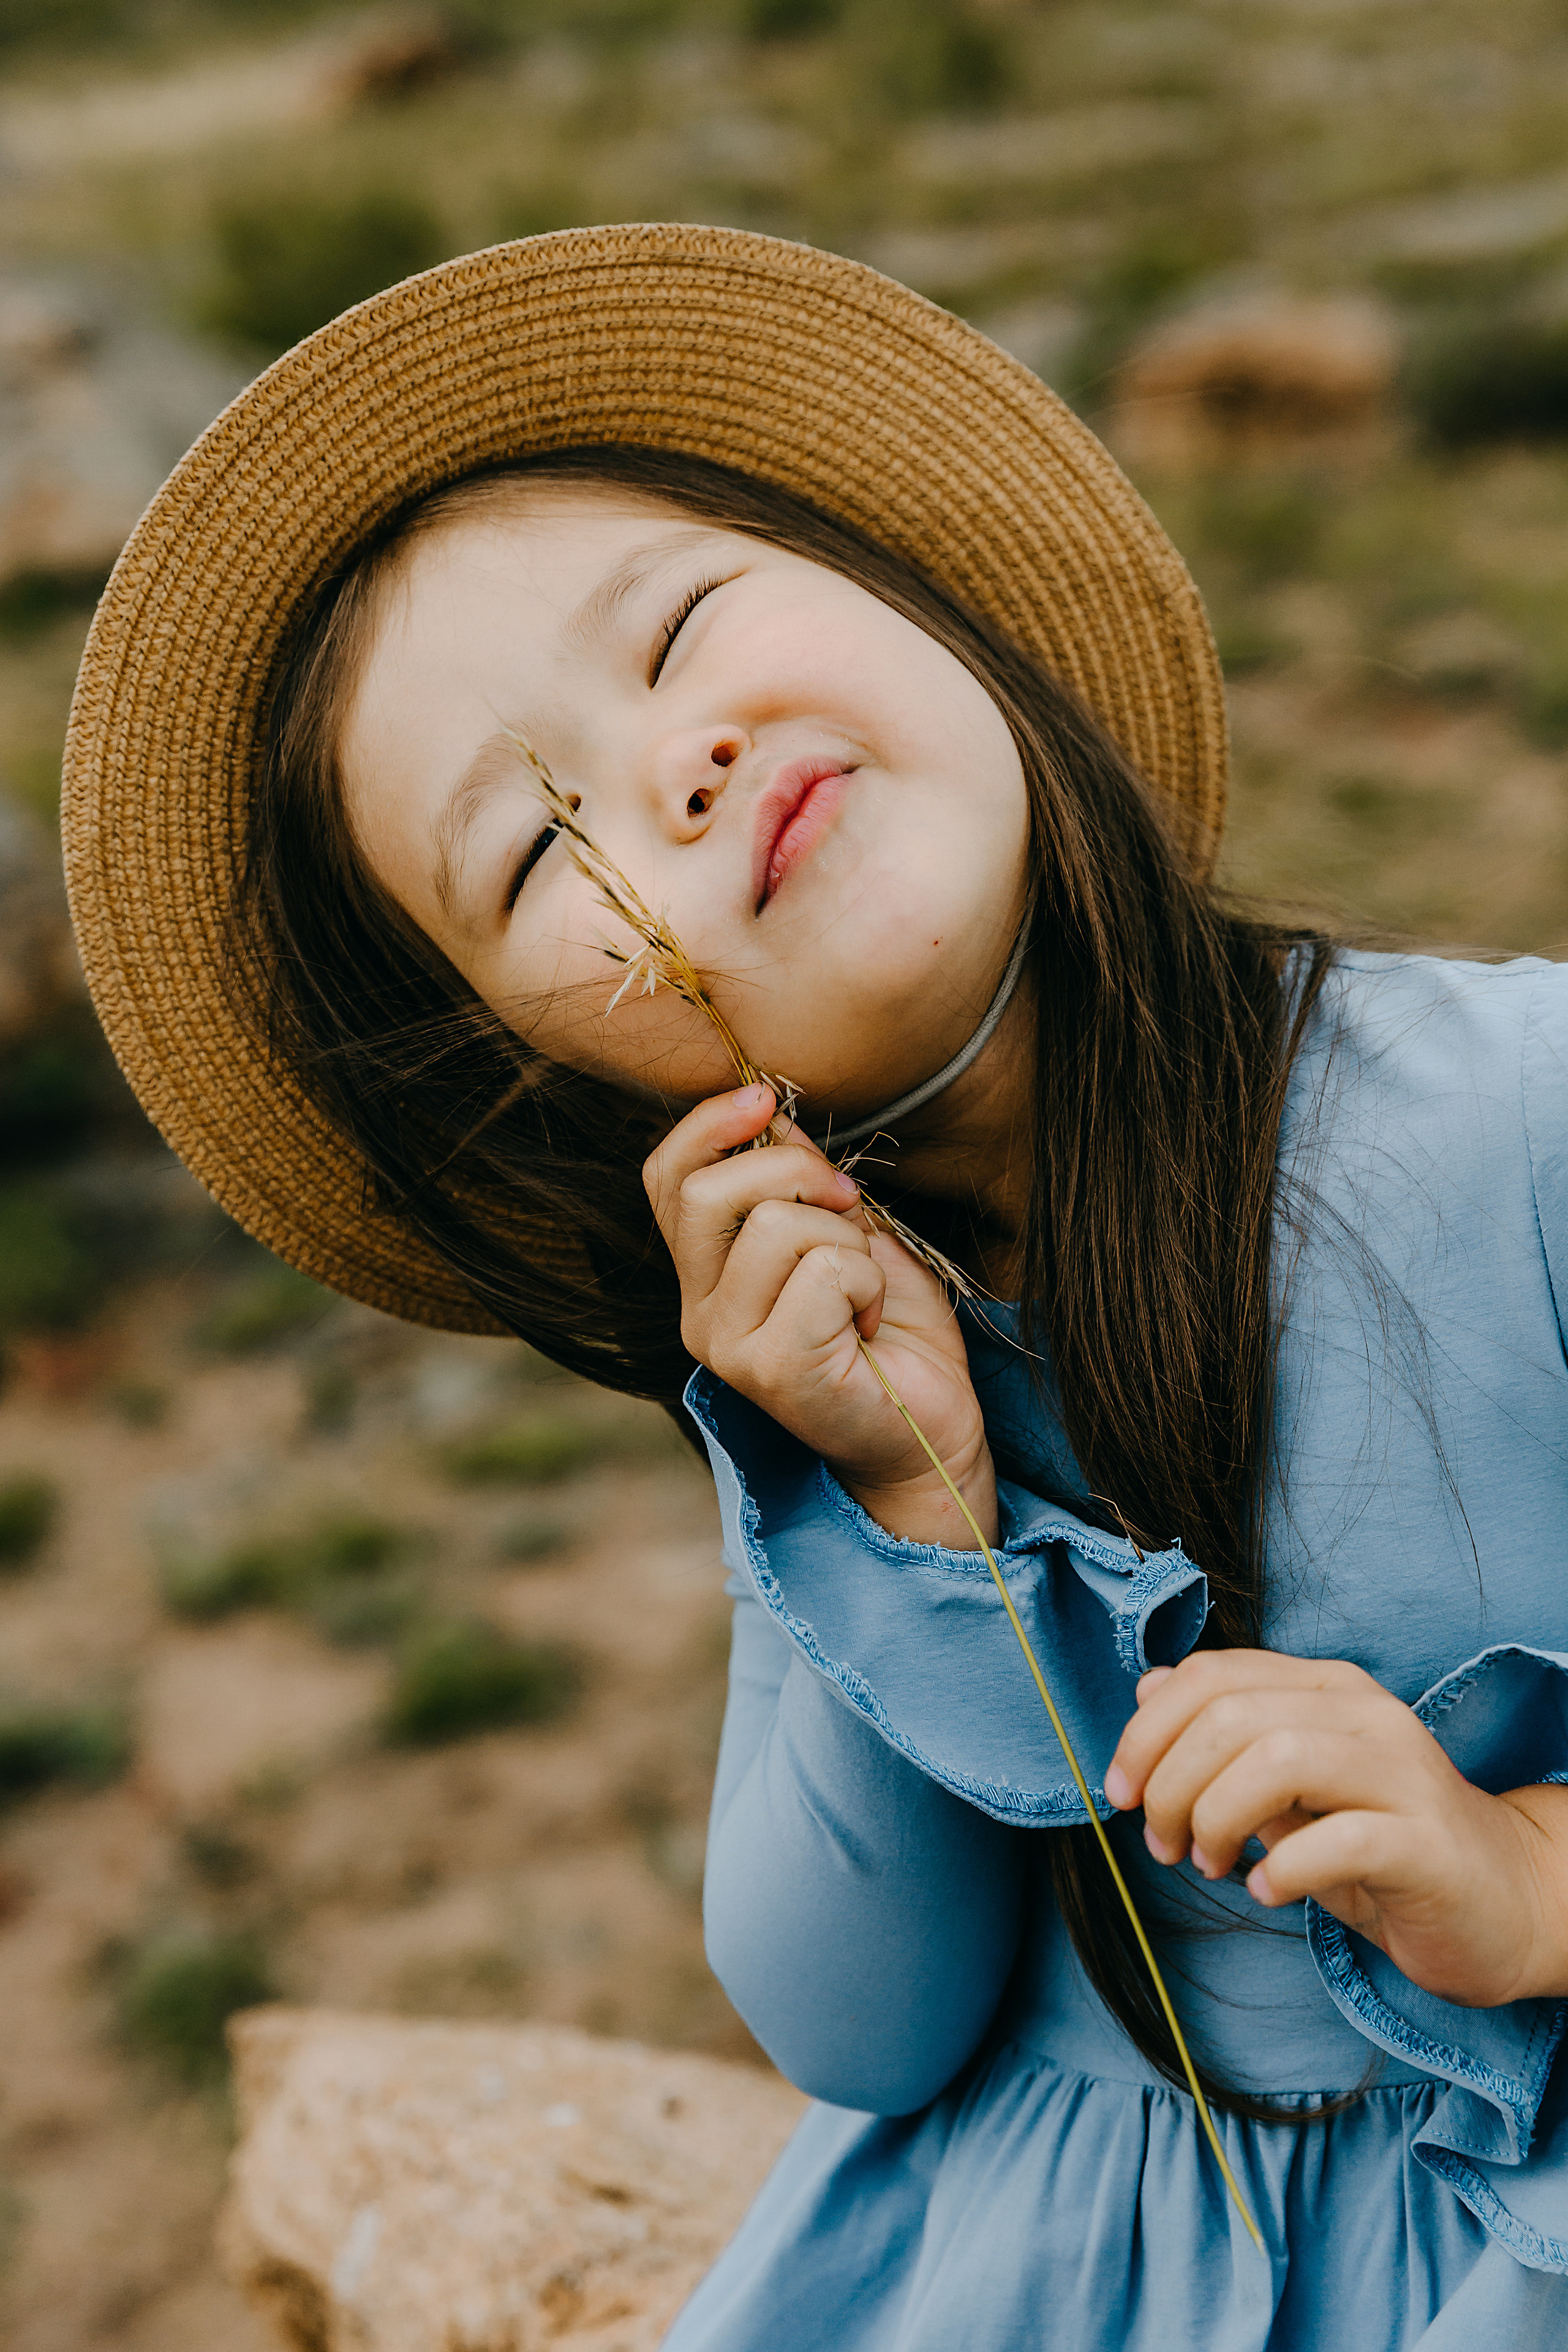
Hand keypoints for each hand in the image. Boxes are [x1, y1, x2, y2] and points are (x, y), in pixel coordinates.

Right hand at [644, 1082, 996, 1547]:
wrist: (930, 1429)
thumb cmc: (889, 1331)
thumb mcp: (843, 1232)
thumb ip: (797, 1181)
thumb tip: (766, 1108)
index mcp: (704, 1278)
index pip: (666, 1179)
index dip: (709, 1124)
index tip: (765, 1098)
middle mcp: (697, 1315)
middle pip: (707, 1192)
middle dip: (793, 1170)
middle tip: (849, 1205)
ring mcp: (728, 1347)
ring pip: (775, 1225)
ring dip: (846, 1238)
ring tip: (864, 1287)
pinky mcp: (773, 1369)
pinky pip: (823, 1271)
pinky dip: (867, 1280)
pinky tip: (870, 1322)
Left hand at [1103, 1649, 1567, 2007]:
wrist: (1504, 1900)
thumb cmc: (1381, 1846)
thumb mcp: (1293, 1788)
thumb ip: (1229, 1739)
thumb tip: (1148, 1690)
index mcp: (1326, 1688)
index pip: (1211, 1675)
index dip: (1146, 1732)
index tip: (1120, 1792)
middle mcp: (1365, 1714)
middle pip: (1231, 1715)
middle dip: (1170, 1783)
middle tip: (1163, 1844)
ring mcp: (1402, 1773)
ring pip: (1277, 1758)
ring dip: (1217, 1817)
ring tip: (1210, 1863)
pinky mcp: (1427, 1844)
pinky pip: (1339, 1839)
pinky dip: (1283, 1867)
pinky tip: (1266, 1891)